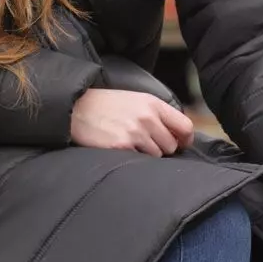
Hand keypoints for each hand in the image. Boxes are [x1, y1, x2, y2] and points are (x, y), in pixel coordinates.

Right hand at [70, 89, 194, 156]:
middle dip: (162, 148)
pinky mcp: (122, 146)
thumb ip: (156, 113)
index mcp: (153, 104)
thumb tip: (177, 135)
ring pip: (157, 155)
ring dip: (147, 155)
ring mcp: (135, 133)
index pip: (185, 126)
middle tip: (146, 144)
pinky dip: (133, 158)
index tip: (181, 144)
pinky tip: (122, 149)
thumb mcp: (135, 100)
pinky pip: (140, 161)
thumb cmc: (106, 105)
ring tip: (131, 144)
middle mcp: (147, 117)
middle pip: (171, 145)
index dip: (185, 139)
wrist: (77, 108)